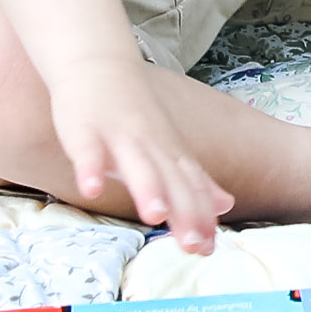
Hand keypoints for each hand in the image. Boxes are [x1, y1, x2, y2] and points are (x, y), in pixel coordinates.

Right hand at [48, 61, 234, 252]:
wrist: (98, 62)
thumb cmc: (132, 111)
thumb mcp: (168, 145)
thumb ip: (193, 178)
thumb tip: (225, 205)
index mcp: (169, 153)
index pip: (191, 188)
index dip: (200, 218)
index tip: (209, 249)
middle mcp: (150, 144)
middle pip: (170, 181)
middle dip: (182, 212)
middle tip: (192, 245)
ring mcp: (118, 135)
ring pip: (135, 164)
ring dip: (146, 189)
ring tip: (154, 217)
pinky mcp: (85, 128)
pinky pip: (88, 150)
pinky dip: (91, 168)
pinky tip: (91, 189)